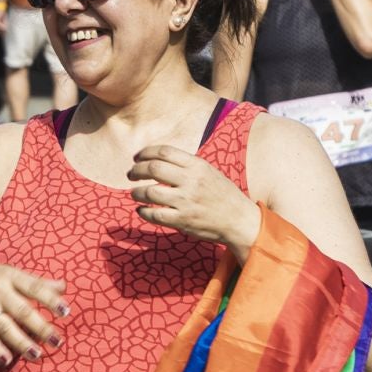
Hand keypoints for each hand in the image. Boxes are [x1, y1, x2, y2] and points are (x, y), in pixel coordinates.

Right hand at [0, 265, 68, 367]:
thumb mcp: (12, 274)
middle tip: (57, 341)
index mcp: (10, 277)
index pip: (34, 288)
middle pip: (21, 311)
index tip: (66, 312)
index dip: (50, 299)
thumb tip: (64, 286)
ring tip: (37, 355)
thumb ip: (37, 283)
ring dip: (21, 342)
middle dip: (40, 327)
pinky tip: (7, 361)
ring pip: (5, 327)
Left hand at [128, 144, 261, 253]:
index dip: (145, 153)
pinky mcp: (183, 220)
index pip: (164, 152)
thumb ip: (186, 164)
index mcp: (197, 166)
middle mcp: (191, 181)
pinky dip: (143, 211)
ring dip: (136, 192)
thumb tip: (156, 159)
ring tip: (134, 193)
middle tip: (131, 174)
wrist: (240, 220)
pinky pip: (154, 214)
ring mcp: (186, 201)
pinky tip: (142, 210)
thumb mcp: (208, 171)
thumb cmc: (222, 194)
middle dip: (136, 170)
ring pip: (149, 192)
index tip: (137, 158)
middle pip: (152, 169)